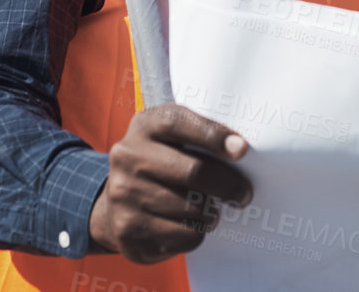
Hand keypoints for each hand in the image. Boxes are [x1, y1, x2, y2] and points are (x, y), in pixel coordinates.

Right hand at [88, 103, 251, 263]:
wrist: (114, 202)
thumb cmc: (160, 165)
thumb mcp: (172, 139)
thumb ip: (200, 137)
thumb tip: (239, 150)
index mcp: (144, 126)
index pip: (177, 122)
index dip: (212, 134)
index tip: (241, 150)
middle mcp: (127, 157)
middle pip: (193, 171)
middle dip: (228, 185)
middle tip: (244, 194)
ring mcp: (124, 194)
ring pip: (191, 208)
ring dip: (212, 213)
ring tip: (210, 210)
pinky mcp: (128, 229)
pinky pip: (183, 235)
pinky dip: (197, 233)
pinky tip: (190, 225)